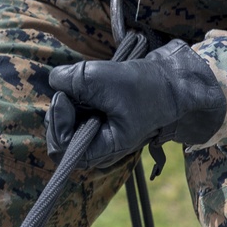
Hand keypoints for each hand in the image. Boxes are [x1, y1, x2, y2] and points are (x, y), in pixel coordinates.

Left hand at [46, 41, 225, 167]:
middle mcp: (99, 146)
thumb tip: (54, 81)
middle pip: (58, 136)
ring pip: (64, 122)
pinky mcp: (98, 119)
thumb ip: (72, 80)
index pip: (62, 147)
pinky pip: (74, 112)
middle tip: (72, 88)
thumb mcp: (106, 78)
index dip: (57, 121)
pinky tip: (91, 87)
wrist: (172, 81)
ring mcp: (98, 133)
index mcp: (105, 148)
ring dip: (67, 101)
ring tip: (86, 86)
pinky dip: (75, 97)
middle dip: (59, 110)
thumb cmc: (146, 87)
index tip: (64, 96)